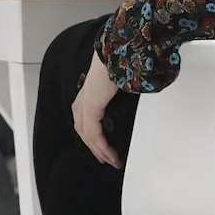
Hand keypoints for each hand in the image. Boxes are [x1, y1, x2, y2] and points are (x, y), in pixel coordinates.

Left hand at [73, 51, 121, 168]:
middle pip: (83, 130)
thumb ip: (118, 89)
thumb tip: (131, 93)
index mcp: (87, 92)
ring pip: (88, 135)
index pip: (83, 118)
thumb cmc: (119, 63)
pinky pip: (94, 134)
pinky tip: (110, 155)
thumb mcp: (117, 80)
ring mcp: (85, 104)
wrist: (115, 53)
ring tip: (112, 162)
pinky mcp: (90, 109)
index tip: (99, 145)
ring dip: (99, 151)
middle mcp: (83, 99)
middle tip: (105, 160)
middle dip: (94, 147)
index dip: (89, 134)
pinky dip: (101, 147)